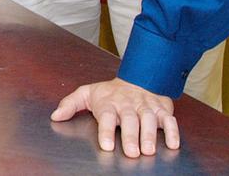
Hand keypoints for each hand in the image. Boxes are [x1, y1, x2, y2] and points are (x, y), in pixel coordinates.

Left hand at [51, 78, 178, 157]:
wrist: (137, 77)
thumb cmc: (110, 92)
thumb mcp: (87, 93)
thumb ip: (70, 104)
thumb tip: (55, 116)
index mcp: (108, 102)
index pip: (106, 115)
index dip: (106, 130)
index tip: (107, 145)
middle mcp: (128, 104)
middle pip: (129, 119)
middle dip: (131, 136)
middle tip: (132, 152)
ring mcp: (145, 106)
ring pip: (149, 119)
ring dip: (150, 135)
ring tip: (149, 150)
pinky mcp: (161, 108)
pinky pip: (169, 119)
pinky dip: (172, 131)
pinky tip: (173, 144)